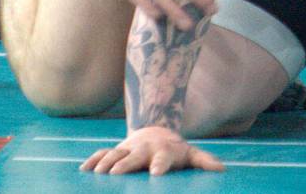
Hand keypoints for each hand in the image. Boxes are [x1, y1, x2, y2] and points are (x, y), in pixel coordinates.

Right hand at [79, 126, 223, 175]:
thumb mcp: (191, 153)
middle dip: (126, 163)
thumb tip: (221, 170)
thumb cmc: (175, 151)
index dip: (160, 164)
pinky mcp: (116, 151)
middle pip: (135, 156)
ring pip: (115, 154)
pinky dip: (93, 160)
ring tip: (98, 173)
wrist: (156, 132)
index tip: (156, 173)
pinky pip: (102, 154)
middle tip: (118, 173)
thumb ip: (204, 161)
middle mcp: (144, 149)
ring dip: (106, 162)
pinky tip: (84, 170)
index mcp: (163, 152)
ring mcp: (128, 149)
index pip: (162, 158)